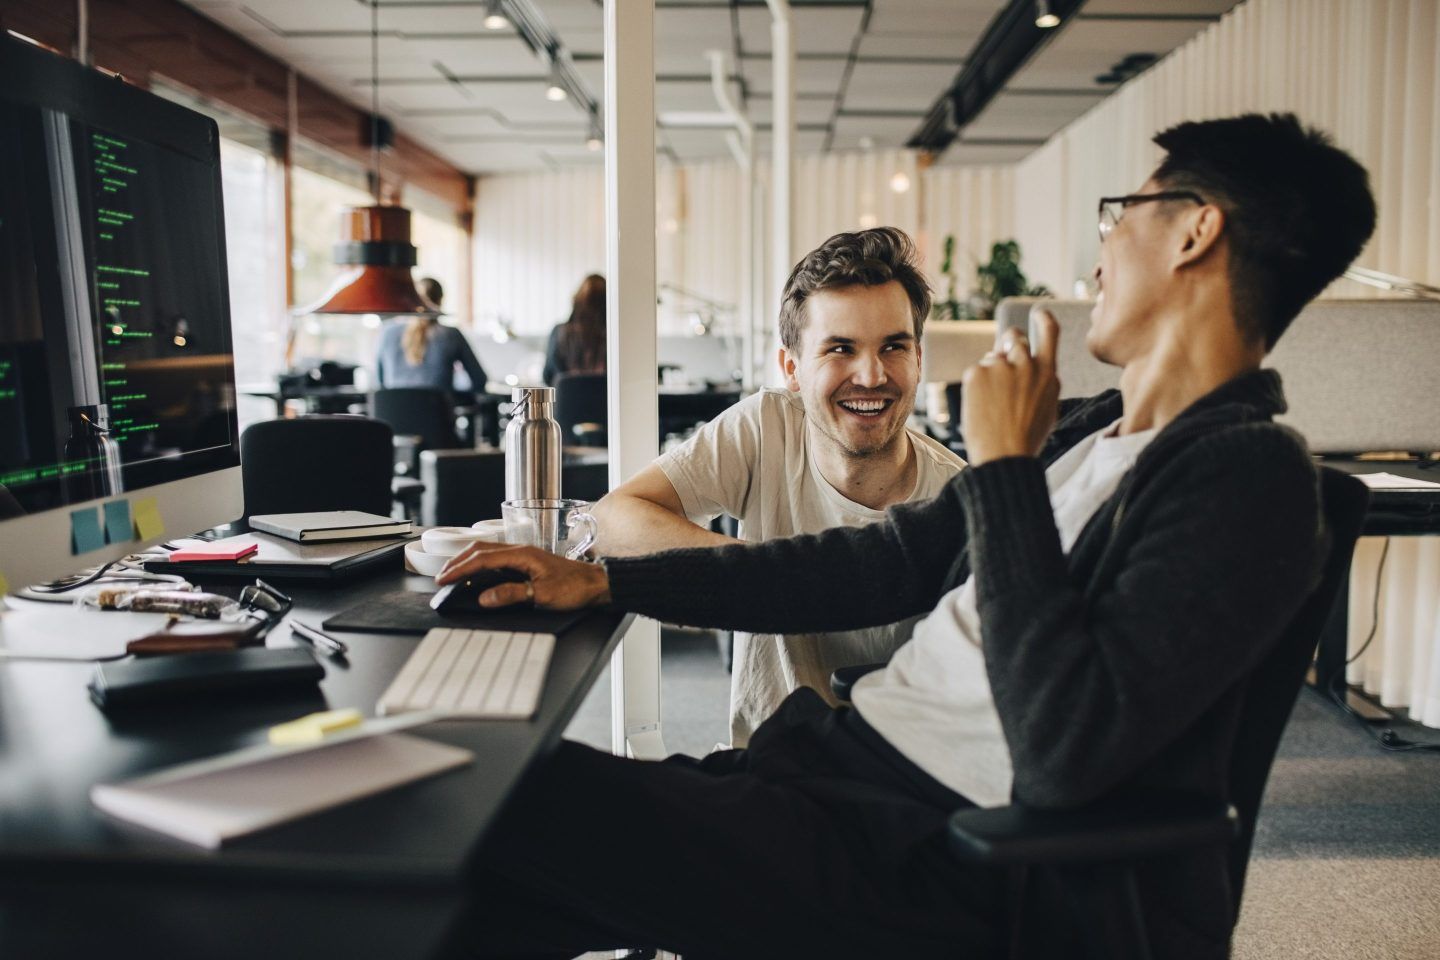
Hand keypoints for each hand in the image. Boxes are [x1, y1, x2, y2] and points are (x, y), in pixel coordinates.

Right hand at [437, 542, 611, 609]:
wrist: (597, 584)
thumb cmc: (576, 588)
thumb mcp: (543, 596)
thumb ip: (512, 594)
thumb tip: (484, 598)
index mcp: (522, 554)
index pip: (482, 559)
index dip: (460, 569)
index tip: (444, 579)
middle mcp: (521, 550)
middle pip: (480, 550)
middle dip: (457, 562)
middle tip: (441, 576)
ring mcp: (524, 555)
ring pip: (487, 552)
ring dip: (467, 561)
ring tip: (453, 574)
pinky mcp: (527, 562)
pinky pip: (497, 559)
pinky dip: (480, 565)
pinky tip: (477, 574)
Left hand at [960, 310, 1060, 465]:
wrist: (1004, 455)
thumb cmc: (1027, 438)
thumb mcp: (1048, 407)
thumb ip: (1041, 380)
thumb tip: (1032, 361)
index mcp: (1048, 372)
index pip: (1049, 331)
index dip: (1043, 319)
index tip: (1039, 313)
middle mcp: (1026, 363)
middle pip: (1014, 338)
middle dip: (1007, 344)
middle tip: (1002, 364)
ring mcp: (1001, 366)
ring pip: (993, 357)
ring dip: (992, 371)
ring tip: (994, 403)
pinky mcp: (977, 372)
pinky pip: (976, 371)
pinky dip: (976, 386)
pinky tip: (982, 406)